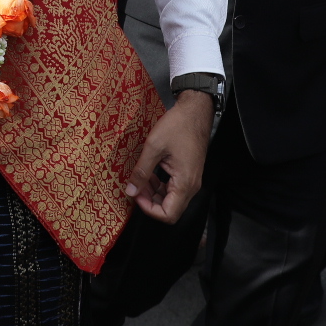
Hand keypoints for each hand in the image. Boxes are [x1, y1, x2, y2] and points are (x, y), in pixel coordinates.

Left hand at [128, 89, 212, 223]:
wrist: (195, 111)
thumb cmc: (177, 126)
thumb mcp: (154, 147)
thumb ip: (141, 171)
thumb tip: (130, 190)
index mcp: (184, 183)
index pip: (168, 214)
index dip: (149, 209)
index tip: (136, 194)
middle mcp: (191, 186)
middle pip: (170, 209)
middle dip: (150, 202)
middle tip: (136, 187)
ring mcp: (192, 180)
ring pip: (171, 200)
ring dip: (154, 194)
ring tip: (140, 179)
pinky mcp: (189, 173)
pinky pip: (174, 189)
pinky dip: (160, 186)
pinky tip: (150, 173)